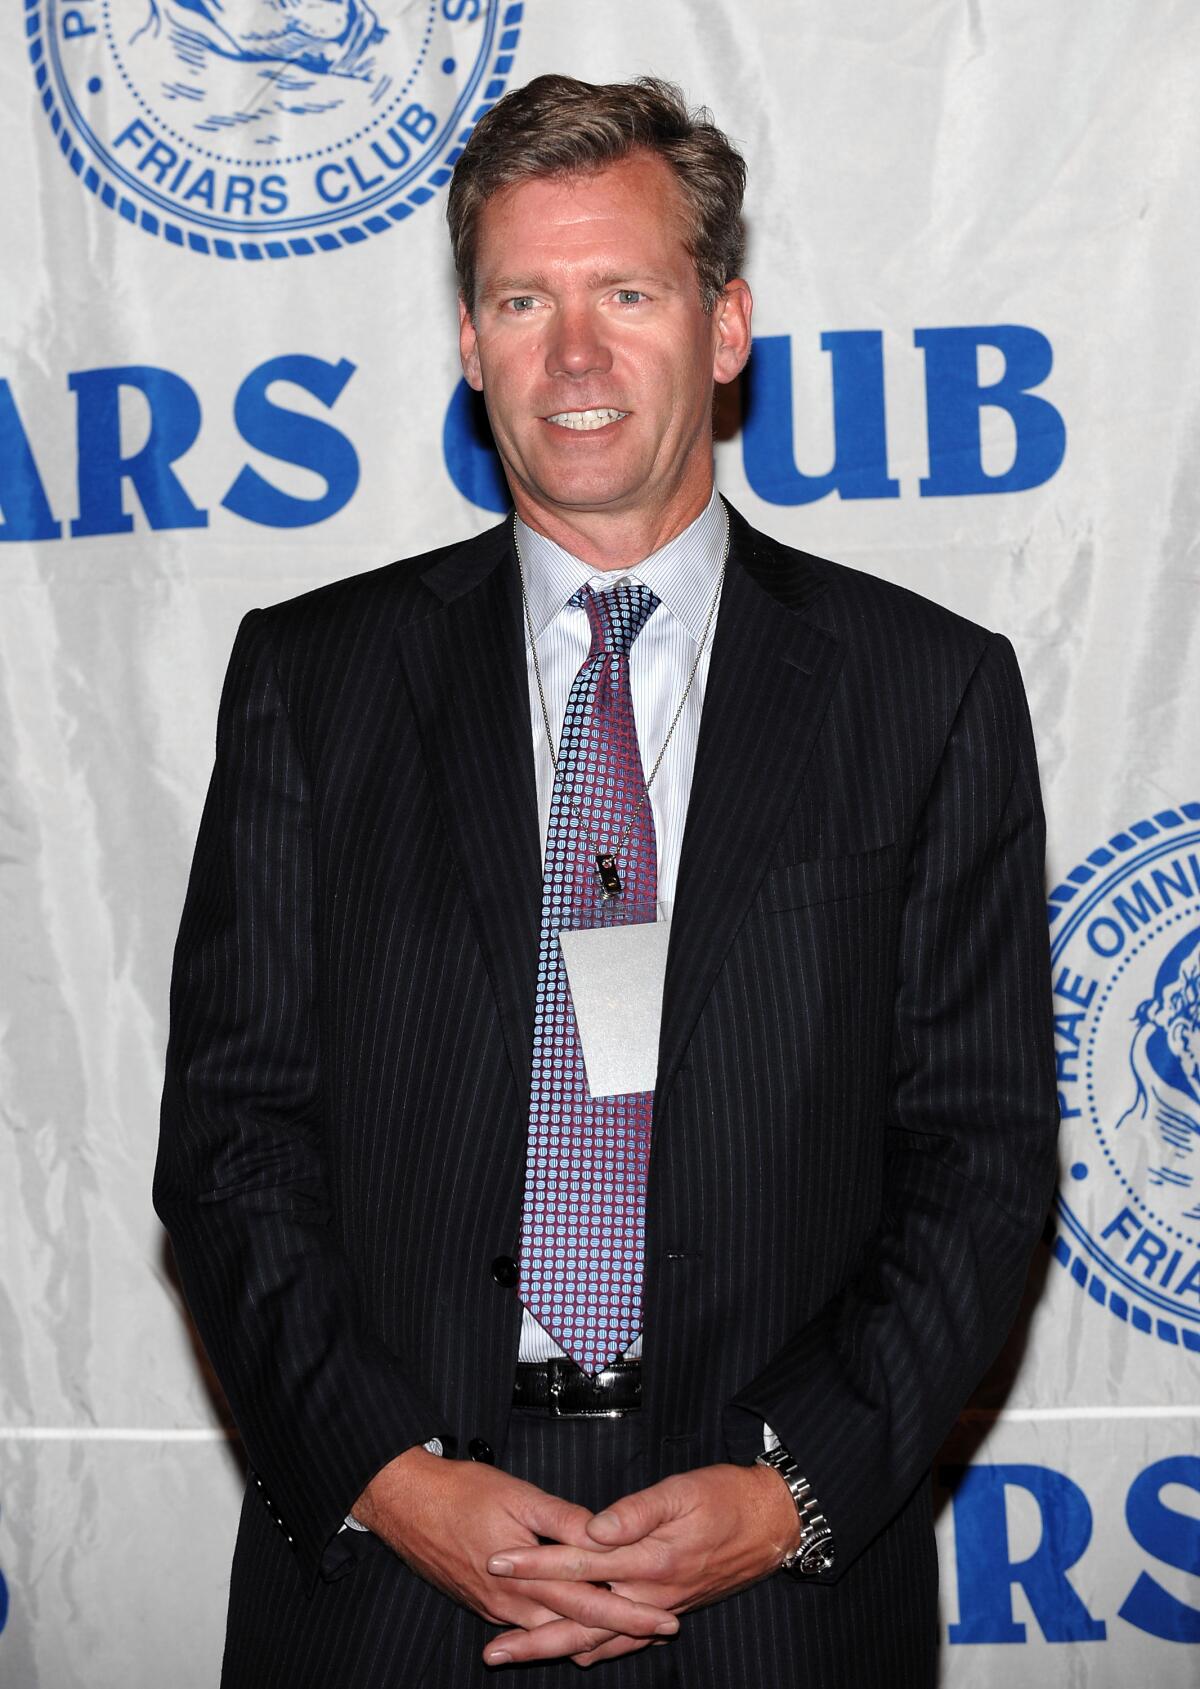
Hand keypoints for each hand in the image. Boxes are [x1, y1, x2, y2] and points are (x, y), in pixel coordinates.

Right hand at [352, 1448, 679, 1663]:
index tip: (663, 1618)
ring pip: (551, 1633)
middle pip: (575, 1627)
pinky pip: (527, 1627)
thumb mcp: (520, 1495)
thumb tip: (604, 1535)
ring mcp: (495, 1610)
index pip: (589, 1604)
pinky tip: (573, 1628)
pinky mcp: (483, 1604)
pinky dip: (556, 1629)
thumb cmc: (462, 1492)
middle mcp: (512, 1605)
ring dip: (589, 1633)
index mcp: (526, 1578)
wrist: (405, 1503)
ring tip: (627, 1632)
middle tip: (661, 1630)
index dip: (629, 1613)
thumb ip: (565, 1520)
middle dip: (619, 1631)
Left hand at [485, 1463, 799, 1666]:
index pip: (578, 1564)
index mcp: (649, 1559)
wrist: (772, 1523)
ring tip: (518, 1656)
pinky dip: (598, 1650)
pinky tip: (576, 1654)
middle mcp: (650, 1594)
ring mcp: (659, 1608)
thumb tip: (594, 1529)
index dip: (536, 1564)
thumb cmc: (726, 1497)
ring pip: (600, 1640)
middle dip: (533, 1636)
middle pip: (582, 1622)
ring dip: (557, 1650)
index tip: (498, 1563)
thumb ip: (636, 1511)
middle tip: (491, 1651)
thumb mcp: (683, 1490)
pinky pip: (626, 1642)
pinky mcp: (669, 1610)